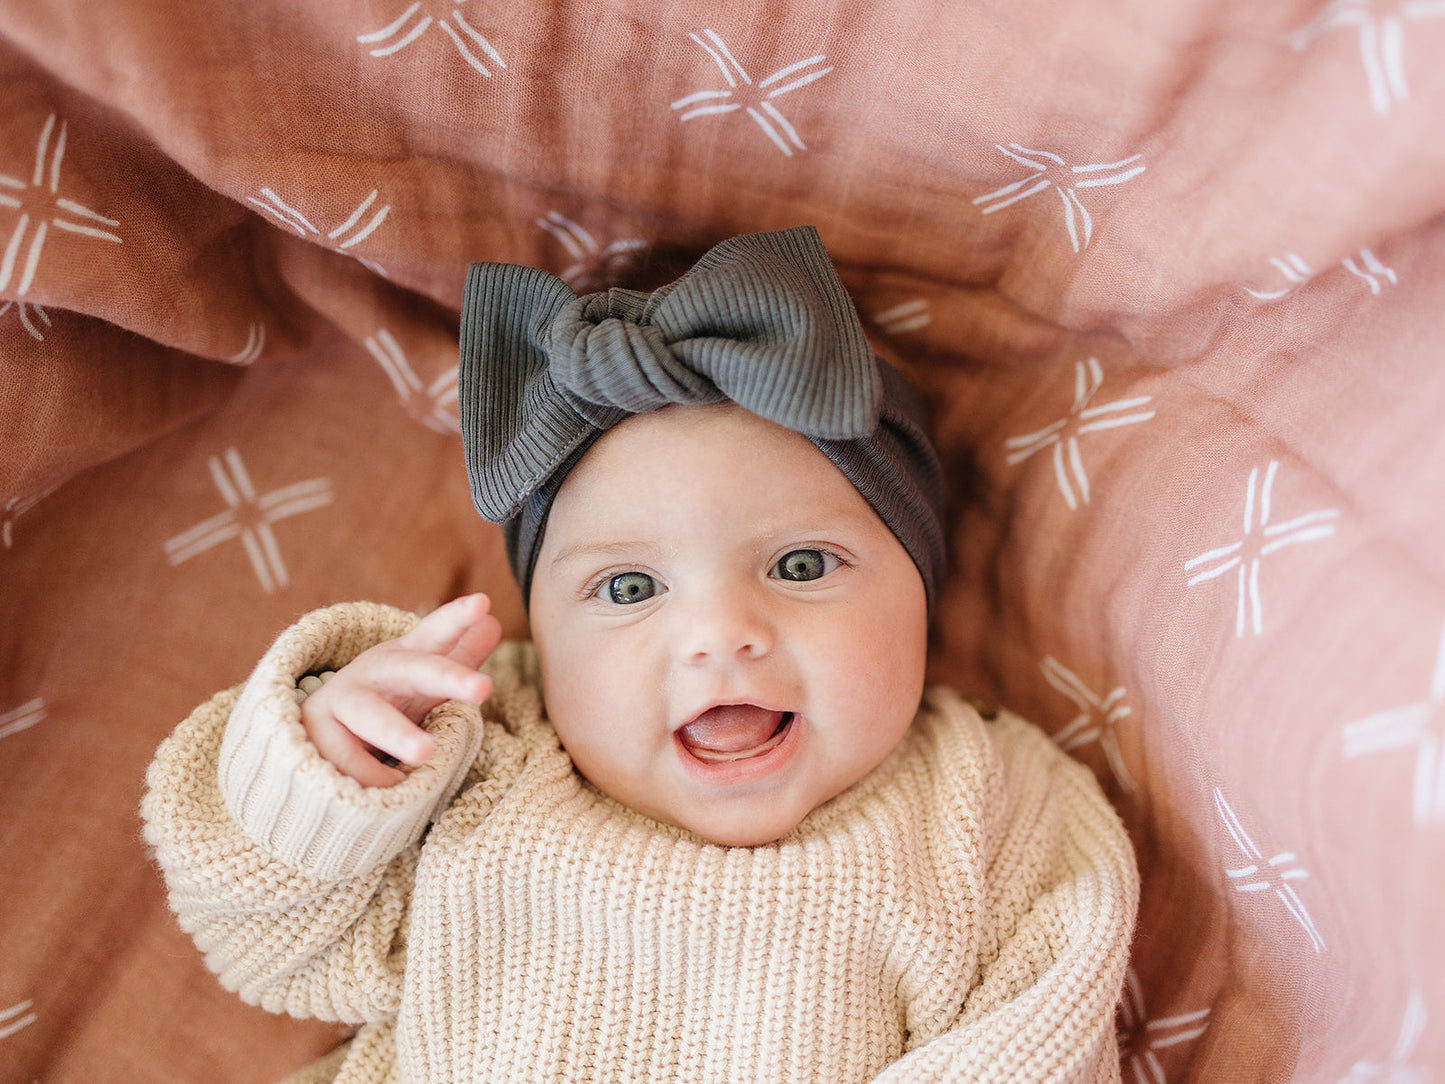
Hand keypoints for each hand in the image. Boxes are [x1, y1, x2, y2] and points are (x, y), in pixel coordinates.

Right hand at [300, 594, 502, 786]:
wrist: (310, 740)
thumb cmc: (382, 708)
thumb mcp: (419, 685)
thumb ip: (455, 658)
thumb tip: (494, 623)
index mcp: (403, 659)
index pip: (433, 634)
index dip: (456, 619)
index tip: (484, 603)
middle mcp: (372, 673)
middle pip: (413, 670)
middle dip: (447, 676)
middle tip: (483, 687)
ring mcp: (339, 700)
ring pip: (371, 716)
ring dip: (397, 733)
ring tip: (425, 754)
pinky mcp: (313, 731)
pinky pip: (347, 758)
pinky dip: (371, 774)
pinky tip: (388, 786)